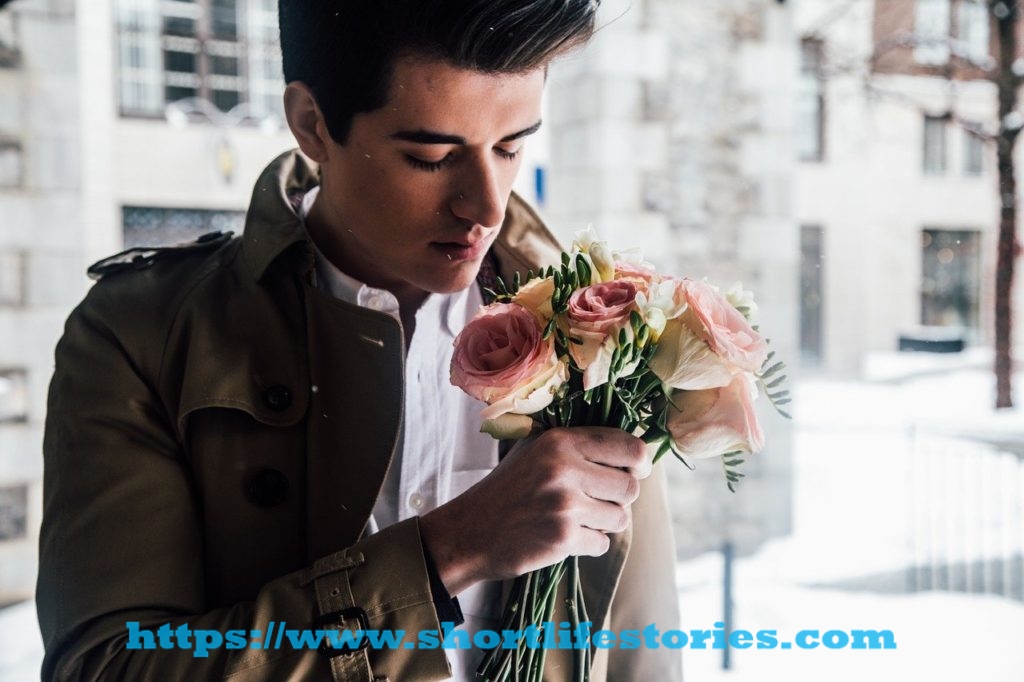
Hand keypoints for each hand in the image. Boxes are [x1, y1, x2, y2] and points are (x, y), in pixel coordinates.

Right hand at [420, 427, 650, 595]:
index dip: (640, 462)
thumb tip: (633, 451)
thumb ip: (578, 445)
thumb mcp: (535, 450)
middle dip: (619, 498)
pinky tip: (564, 536)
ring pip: (620, 517)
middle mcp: (565, 469)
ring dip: (605, 523)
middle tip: (597, 500)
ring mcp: (565, 505)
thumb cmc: (508, 488)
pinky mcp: (563, 538)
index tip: (635, 471)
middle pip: (630, 487)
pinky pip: (602, 543)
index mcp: (560, 441)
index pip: (629, 447)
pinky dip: (589, 543)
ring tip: (578, 518)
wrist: (470, 531)